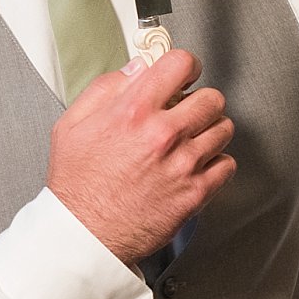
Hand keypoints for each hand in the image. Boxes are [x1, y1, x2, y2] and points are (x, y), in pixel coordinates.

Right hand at [46, 50, 235, 263]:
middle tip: (186, 112)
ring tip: (189, 140)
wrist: (85, 235)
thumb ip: (105, 89)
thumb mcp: (72, 125)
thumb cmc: (77, 187)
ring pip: (223, 128)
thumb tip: (135, 70)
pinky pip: (227, 164)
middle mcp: (163, 134)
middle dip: (198, 101)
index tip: (182, 74)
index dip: (184, 65)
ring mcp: (184, 164)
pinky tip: (195, 165)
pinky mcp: (196, 192)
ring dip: (209, 131)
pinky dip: (215, 163)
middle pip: (211, 97)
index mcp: (133, 112)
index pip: (180, 64)